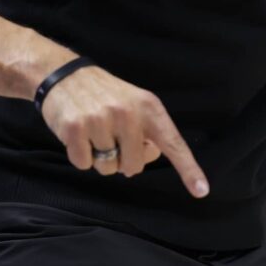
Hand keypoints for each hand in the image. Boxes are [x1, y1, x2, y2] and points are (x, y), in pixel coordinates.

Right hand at [38, 64, 210, 197]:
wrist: (63, 74)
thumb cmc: (104, 95)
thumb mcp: (135, 103)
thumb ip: (148, 130)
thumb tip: (150, 155)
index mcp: (149, 107)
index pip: (173, 143)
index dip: (188, 169)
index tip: (202, 191)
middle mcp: (128, 113)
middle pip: (134, 167)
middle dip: (122, 159)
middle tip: (110, 135)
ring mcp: (101, 120)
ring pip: (108, 168)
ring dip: (99, 157)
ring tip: (93, 130)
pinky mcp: (76, 128)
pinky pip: (84, 165)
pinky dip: (80, 155)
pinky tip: (78, 133)